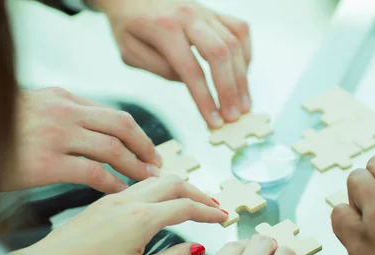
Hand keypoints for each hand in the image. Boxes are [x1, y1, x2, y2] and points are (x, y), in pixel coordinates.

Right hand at [0, 87, 160, 193]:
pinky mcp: (46, 162)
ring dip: (136, 166)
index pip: (112, 114)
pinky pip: (94, 173)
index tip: (147, 147)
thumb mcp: (33, 108)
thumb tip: (91, 127)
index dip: (135, 133)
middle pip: (121, 126)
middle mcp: (64, 112)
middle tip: (158, 164)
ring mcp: (56, 136)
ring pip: (112, 149)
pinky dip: (114, 183)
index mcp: (63, 98)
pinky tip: (123, 192)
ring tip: (148, 180)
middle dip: (145, 146)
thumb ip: (63, 114)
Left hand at [10, 175, 226, 254]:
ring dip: (181, 187)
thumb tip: (197, 249)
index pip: (186, 206)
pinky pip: (142, 184)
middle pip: (176, 183)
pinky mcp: (106, 201)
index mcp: (143, 217)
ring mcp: (117, 197)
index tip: (224, 218)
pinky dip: (162, 188)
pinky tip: (162, 201)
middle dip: (200, 193)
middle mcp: (132, 200)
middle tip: (215, 206)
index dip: (209, 212)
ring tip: (194, 200)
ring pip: (158, 180)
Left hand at [93, 0, 251, 128]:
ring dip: (242, 79)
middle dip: (230, 91)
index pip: (192, 70)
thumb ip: (160, 69)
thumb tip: (191, 83)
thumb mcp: (131, 52)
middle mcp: (189, 16)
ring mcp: (205, 12)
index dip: (205, 100)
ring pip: (234, 45)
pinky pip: (240, 31)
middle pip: (220, 55)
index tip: (214, 122)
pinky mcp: (215, 12)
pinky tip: (242, 76)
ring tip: (244, 105)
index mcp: (164, 28)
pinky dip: (245, 55)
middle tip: (234, 117)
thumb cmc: (129, 26)